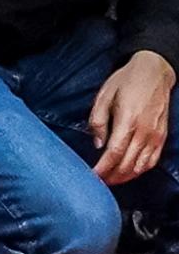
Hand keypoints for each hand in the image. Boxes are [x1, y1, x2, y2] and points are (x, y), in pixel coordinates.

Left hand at [89, 50, 174, 185]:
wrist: (154, 71)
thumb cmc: (126, 82)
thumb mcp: (104, 97)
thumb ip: (97, 122)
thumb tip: (97, 144)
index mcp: (128, 121)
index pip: (114, 153)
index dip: (103, 169)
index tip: (92, 176)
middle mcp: (145, 131)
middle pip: (128, 164)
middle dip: (112, 176)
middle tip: (97, 182)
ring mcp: (156, 135)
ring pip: (141, 165)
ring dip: (125, 176)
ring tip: (111, 180)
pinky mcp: (162, 136)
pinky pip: (153, 159)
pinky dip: (141, 170)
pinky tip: (129, 172)